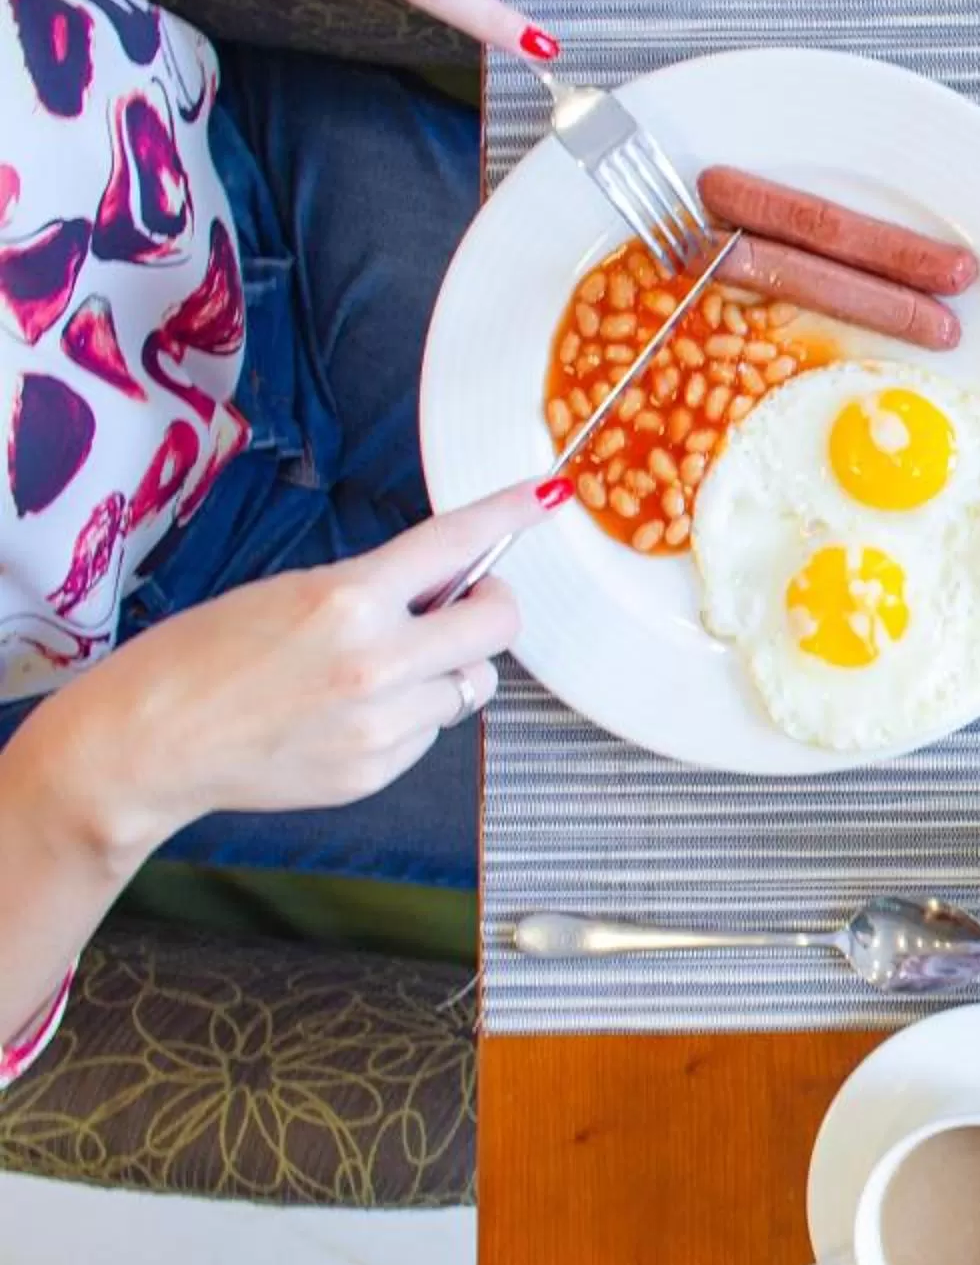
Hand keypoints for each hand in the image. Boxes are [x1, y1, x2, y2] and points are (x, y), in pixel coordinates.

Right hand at [7, 480, 565, 860]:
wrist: (145, 745)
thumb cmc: (199, 658)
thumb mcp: (289, 594)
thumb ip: (374, 589)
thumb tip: (449, 580)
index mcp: (346, 600)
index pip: (453, 544)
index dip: (509, 513)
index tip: (549, 495)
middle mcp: (376, 662)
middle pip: (499, 626)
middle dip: (489, 610)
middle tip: (461, 606)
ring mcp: (381, 723)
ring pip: (471, 684)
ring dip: (444, 671)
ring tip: (377, 673)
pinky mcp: (375, 769)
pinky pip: (431, 732)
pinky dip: (409, 720)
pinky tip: (348, 716)